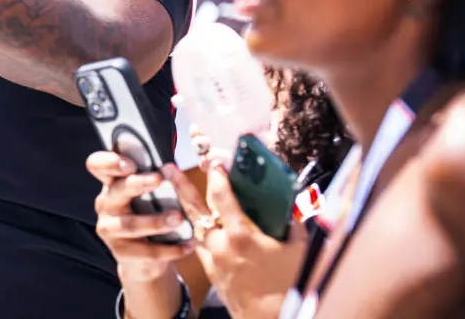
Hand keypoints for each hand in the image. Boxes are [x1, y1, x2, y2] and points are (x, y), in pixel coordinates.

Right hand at [87, 152, 193, 284]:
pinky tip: (187, 245)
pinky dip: (169, 249)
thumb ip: (158, 178)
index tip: (130, 163)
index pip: (97, 165)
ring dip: (155, 221)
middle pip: (117, 190)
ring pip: (130, 224)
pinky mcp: (119, 251)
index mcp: (113, 182)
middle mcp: (106, 203)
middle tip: (159, 179)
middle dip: (137, 183)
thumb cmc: (150, 213)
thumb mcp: (152, 194)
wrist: (144, 257)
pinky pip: (145, 250)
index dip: (109, 162)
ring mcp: (109, 228)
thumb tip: (170, 167)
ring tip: (179, 218)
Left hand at [164, 164, 304, 317]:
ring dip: (186, 208)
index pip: (223, 197)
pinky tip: (195, 224)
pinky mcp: (210, 270)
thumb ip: (290, 224)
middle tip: (168, 168)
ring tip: (176, 191)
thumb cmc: (288, 284)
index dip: (217, 177)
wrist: (270, 317)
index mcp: (242, 234)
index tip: (214, 162)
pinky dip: (197, 232)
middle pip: (195, 209)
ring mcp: (213, 258)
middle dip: (181, 186)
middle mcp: (221, 244)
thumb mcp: (297, 249)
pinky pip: (198, 245)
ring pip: (195, 227)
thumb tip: (287, 207)